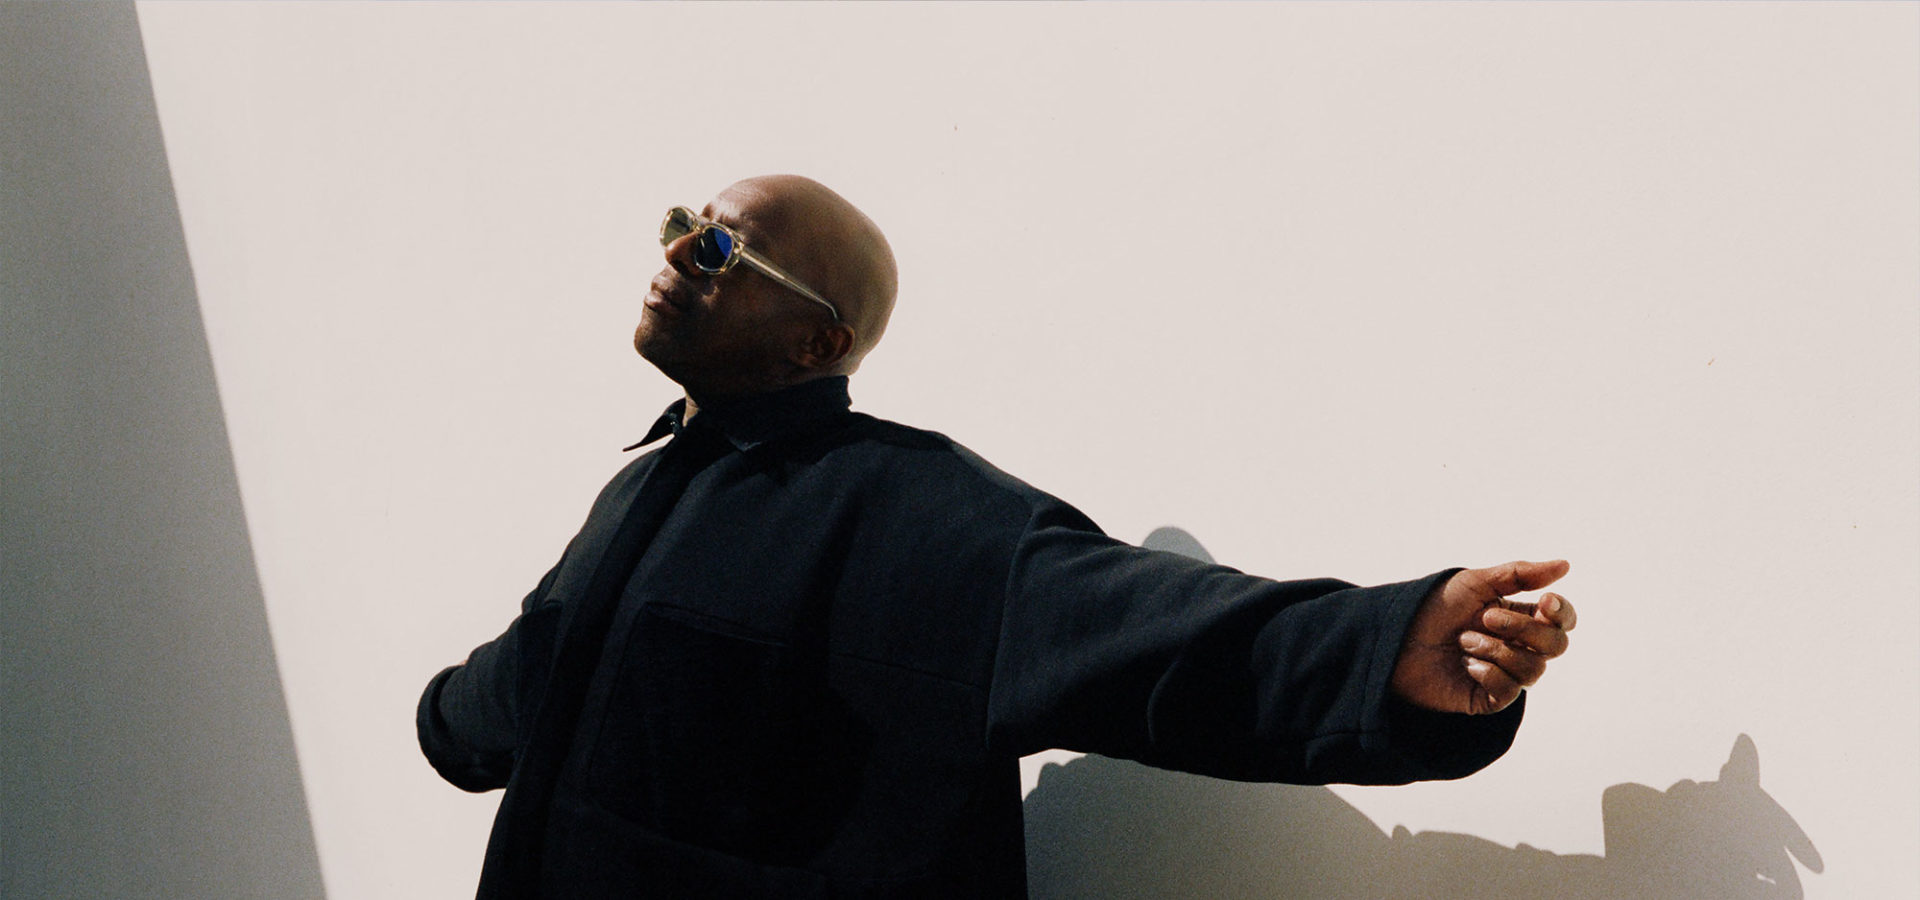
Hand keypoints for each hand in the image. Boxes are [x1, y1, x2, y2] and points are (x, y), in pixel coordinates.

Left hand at [1390, 560, 1576, 714]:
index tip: (1544, 601)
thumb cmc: (1431, 607)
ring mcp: (1504, 674)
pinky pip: (1509, 691)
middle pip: (1556, 645)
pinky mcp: (1487, 698)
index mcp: (1519, 617)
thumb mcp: (1474, 583)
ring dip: (1497, 650)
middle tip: (1485, 617)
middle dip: (1523, 629)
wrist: (1394, 636)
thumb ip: (1519, 574)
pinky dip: (1488, 673)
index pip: (1562, 621)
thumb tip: (1566, 565)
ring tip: (1463, 641)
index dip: (1562, 612)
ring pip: (1534, 670)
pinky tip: (1465, 665)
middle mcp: (1517, 647)